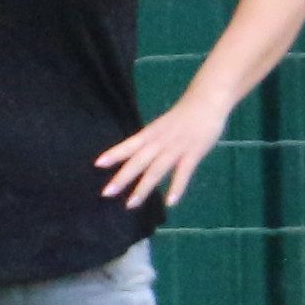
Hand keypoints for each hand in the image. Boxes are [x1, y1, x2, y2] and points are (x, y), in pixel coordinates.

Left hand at [97, 93, 227, 212]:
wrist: (207, 100)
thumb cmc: (183, 116)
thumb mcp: (161, 126)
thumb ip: (149, 141)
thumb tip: (133, 156)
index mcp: (151, 133)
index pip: (129, 145)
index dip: (114, 154)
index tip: (97, 164)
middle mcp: (160, 141)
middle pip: (138, 161)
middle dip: (122, 177)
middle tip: (106, 193)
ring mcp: (176, 148)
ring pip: (157, 170)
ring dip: (143, 188)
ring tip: (131, 204)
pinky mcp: (194, 153)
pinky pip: (184, 172)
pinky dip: (177, 187)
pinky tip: (170, 202)